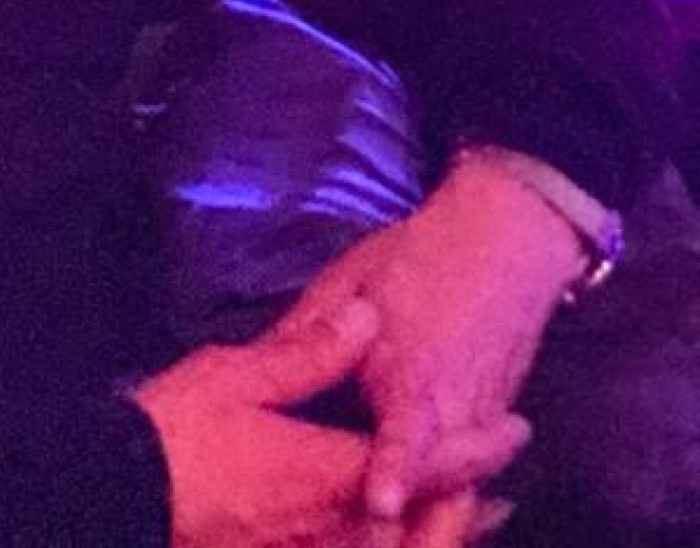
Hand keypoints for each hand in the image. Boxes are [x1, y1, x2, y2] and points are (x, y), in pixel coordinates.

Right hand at [133, 299, 528, 546]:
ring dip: (433, 533)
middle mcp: (333, 531)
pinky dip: (380, 544)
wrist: (117, 498)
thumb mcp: (239, 374)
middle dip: (467, 507)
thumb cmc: (177, 432)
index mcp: (330, 474)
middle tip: (502, 492)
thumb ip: (312, 351)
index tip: (515, 429)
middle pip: (424, 525)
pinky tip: (369, 531)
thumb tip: (370, 318)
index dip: (477, 448)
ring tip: (457, 516)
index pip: (427, 461)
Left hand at [270, 155, 583, 527]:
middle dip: (415, 539)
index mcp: (413, 371)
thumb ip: (309, 331)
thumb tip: (257, 364)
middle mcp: (454, 412)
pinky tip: (420, 540)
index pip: (407, 435)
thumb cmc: (418, 256)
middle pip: (445, 496)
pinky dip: (447, 521)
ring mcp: (479, 429)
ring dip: (433, 539)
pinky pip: (470, 491)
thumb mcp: (351, 279)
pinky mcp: (490, 434)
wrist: (504, 244)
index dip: (395, 471)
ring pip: (462, 507)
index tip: (381, 503)